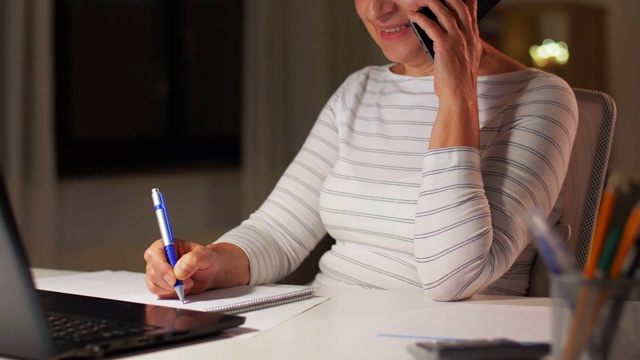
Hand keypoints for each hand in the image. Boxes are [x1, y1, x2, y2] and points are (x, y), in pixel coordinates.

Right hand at [144, 239, 249, 298]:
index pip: (153, 254)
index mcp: (166, 245)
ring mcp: (158, 273)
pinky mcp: (160, 285)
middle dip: (170, 282)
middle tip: (188, 282)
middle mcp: (159, 259)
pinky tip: (184, 289)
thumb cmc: (206, 260)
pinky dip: (172, 294)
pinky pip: (159, 293)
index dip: (161, 267)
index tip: (174, 278)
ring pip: (154, 285)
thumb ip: (193, 260)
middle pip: (152, 273)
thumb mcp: (205, 256)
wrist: (210, 272)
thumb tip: (178, 271)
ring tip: (189, 283)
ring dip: (172, 289)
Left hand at [408, 0, 480, 148]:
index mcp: (473, 40)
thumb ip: (458, 48)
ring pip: (445, 13)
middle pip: (459, 7)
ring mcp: (458, 40)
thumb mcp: (462, 62)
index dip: (466, 0)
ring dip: (433, 2)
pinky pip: (432, 27)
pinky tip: (414, 15)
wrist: (459, 96)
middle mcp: (468, 37)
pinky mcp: (445, 46)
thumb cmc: (457, 83)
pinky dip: (421, 19)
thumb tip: (444, 42)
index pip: (471, 13)